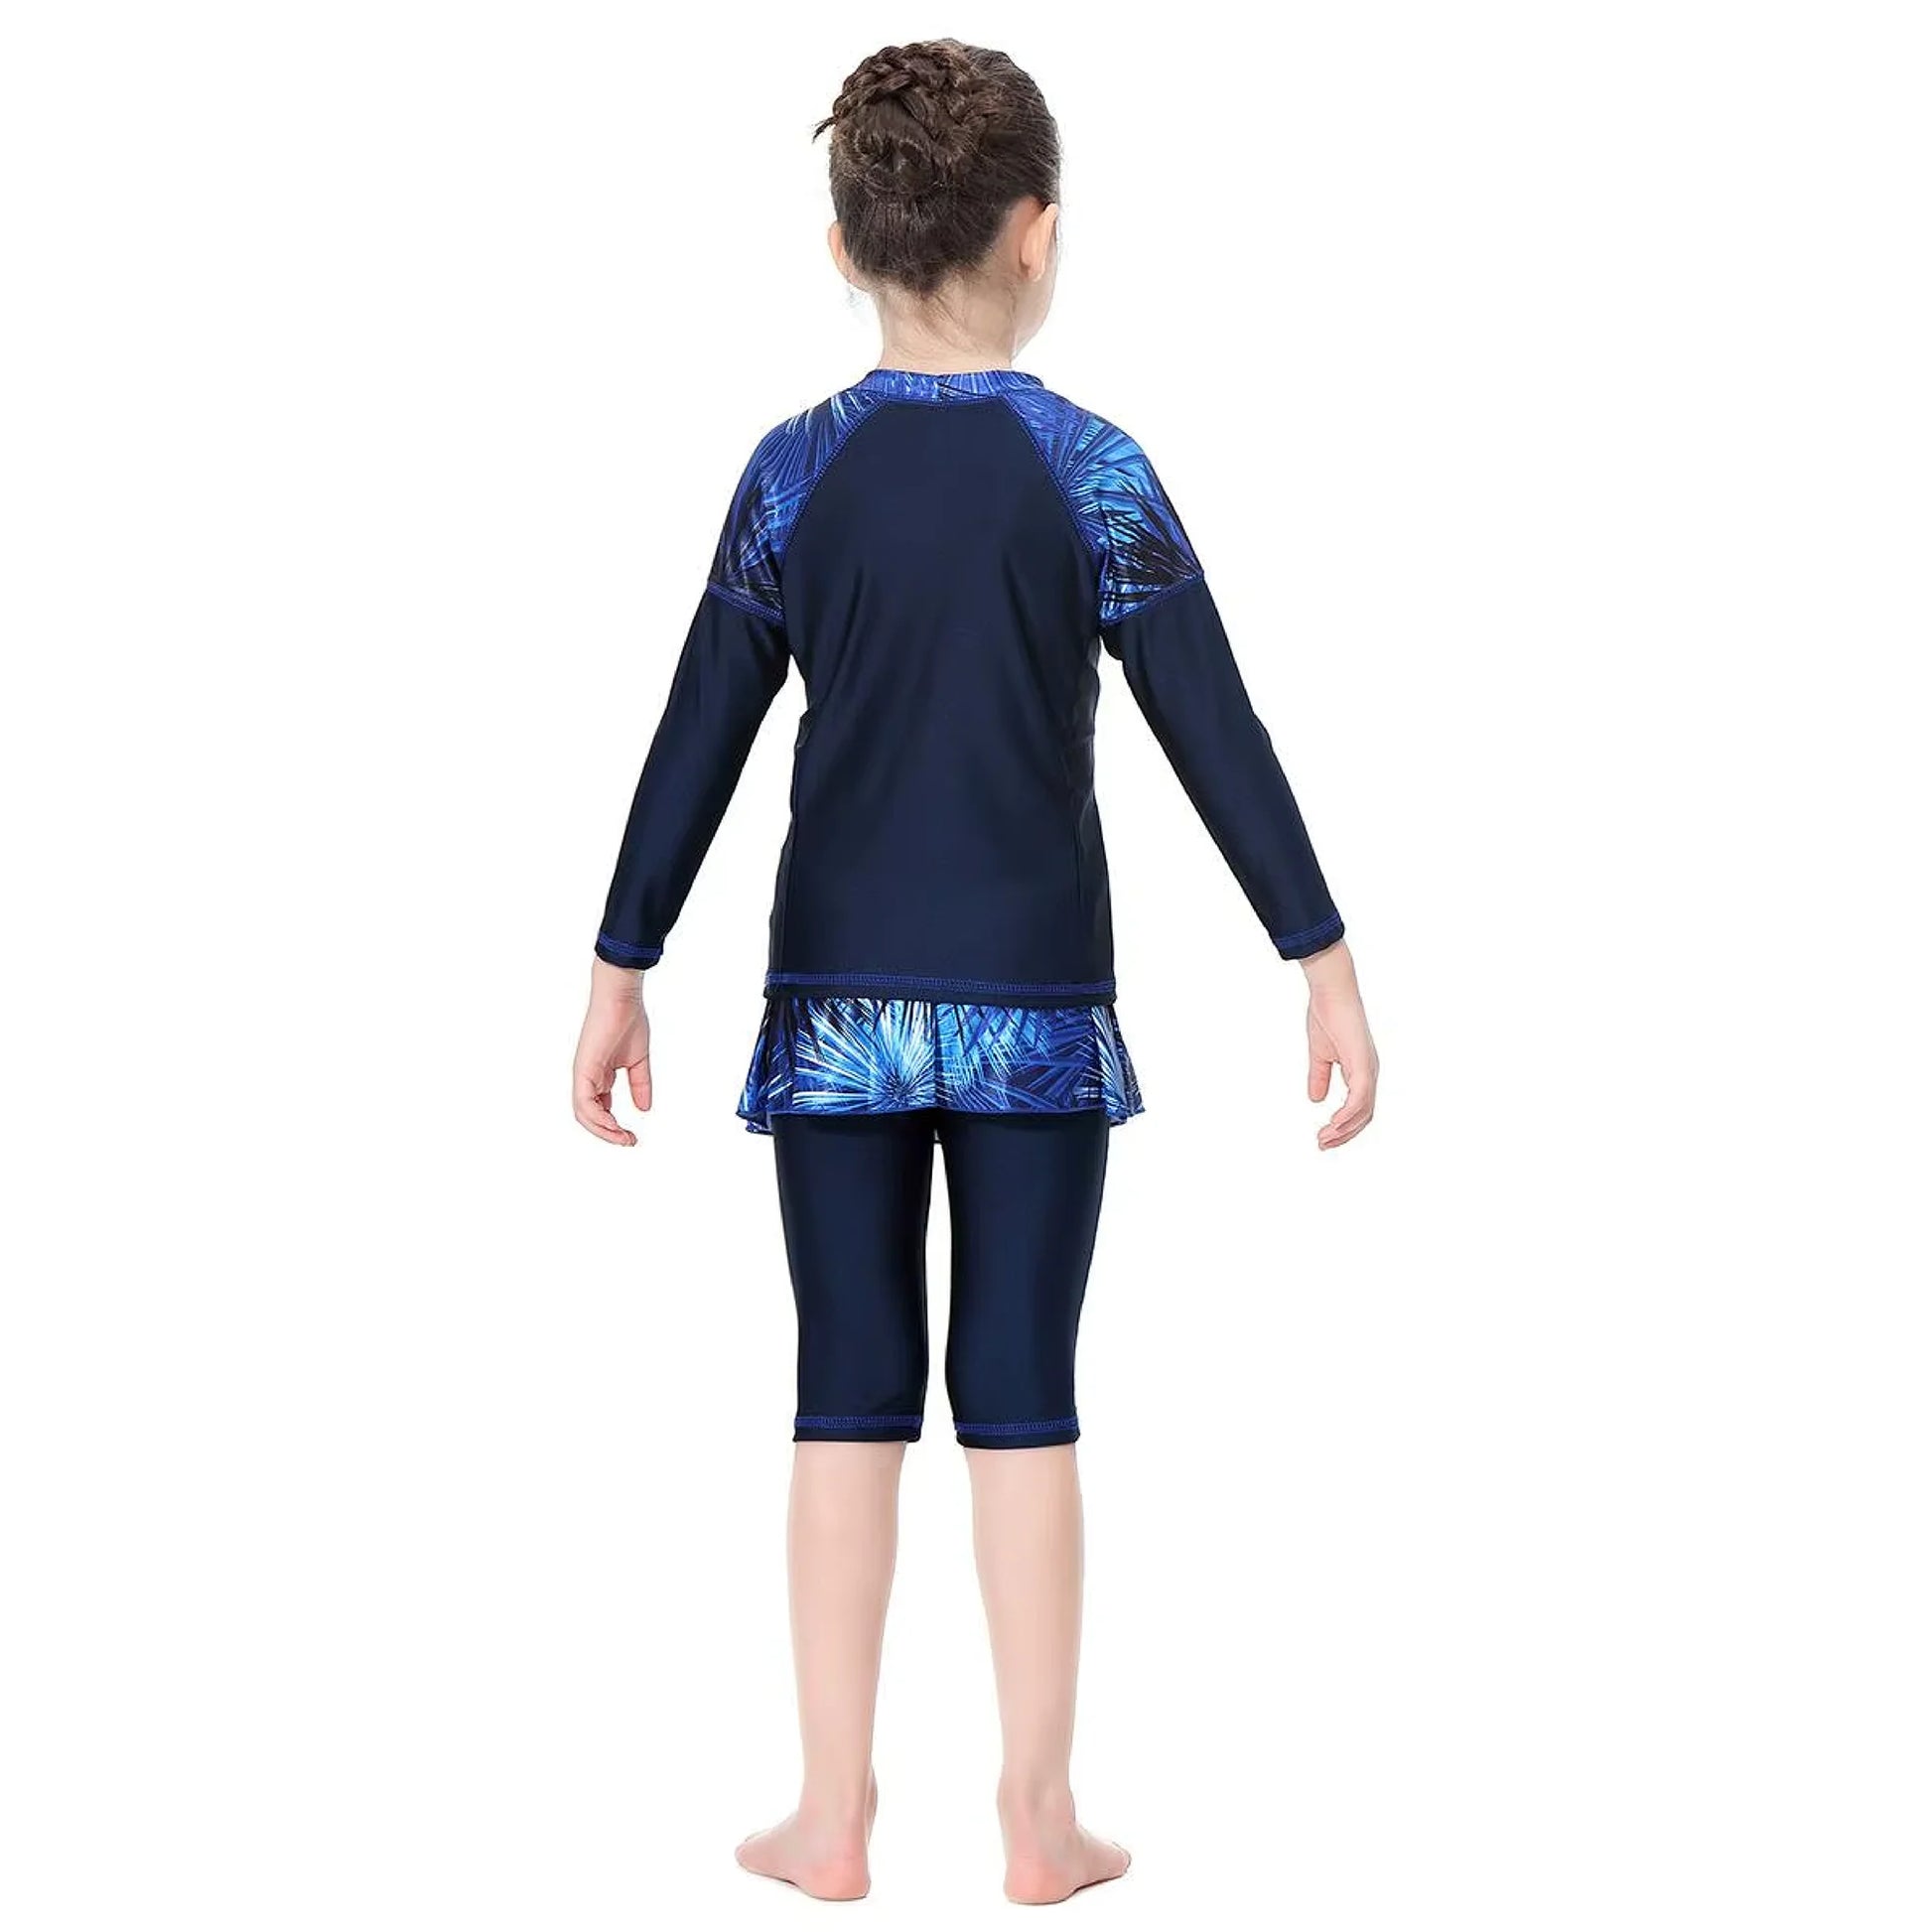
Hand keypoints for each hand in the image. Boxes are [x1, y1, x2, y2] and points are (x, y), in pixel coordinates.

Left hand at [572, 959, 651, 1145]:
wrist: (622, 998)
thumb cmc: (629, 1021)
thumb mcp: (638, 1061)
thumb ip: (640, 1085)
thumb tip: (644, 1109)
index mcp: (599, 1075)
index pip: (600, 1109)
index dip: (614, 1126)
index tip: (634, 1136)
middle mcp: (587, 1077)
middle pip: (589, 1116)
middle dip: (608, 1134)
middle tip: (630, 1142)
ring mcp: (583, 1074)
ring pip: (584, 1114)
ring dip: (603, 1131)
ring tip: (623, 1138)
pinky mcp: (583, 1069)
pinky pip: (583, 1103)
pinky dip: (597, 1118)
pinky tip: (614, 1125)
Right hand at [1303, 938, 1377, 1150]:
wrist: (1331, 993)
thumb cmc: (1327, 1016)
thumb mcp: (1319, 1054)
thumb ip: (1319, 1077)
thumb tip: (1316, 1100)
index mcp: (1360, 1070)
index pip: (1358, 1108)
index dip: (1342, 1126)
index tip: (1323, 1138)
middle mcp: (1369, 1073)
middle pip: (1364, 1115)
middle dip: (1344, 1134)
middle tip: (1323, 1145)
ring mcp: (1369, 1069)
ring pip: (1363, 1111)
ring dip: (1344, 1129)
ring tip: (1324, 1139)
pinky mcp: (1363, 1065)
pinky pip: (1359, 1098)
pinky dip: (1348, 1115)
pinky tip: (1333, 1124)